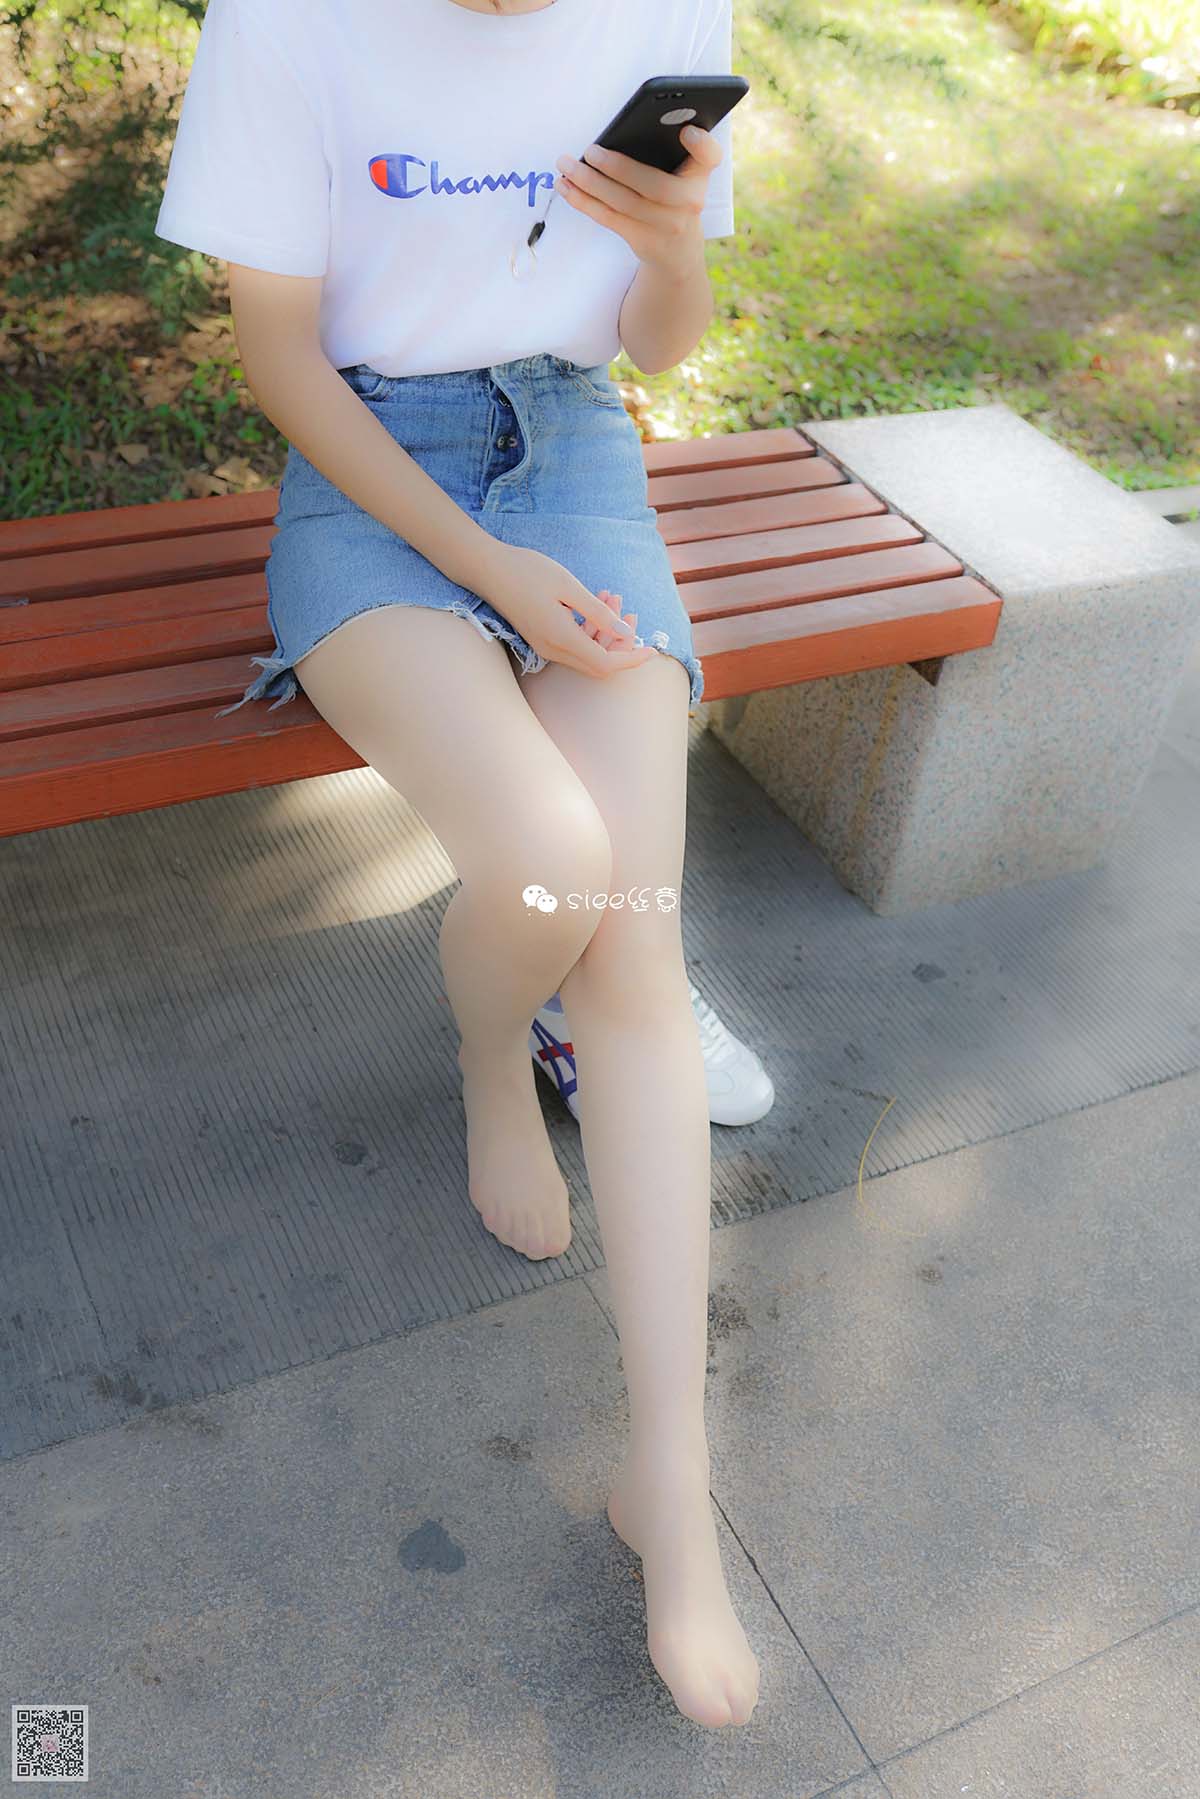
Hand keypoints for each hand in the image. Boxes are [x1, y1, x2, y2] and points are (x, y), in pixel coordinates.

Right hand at [481, 544, 657, 679]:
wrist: (488, 569)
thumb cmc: (527, 571)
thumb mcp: (569, 586)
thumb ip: (598, 612)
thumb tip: (625, 633)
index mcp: (562, 638)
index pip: (606, 664)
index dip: (632, 659)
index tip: (653, 649)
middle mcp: (553, 650)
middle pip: (599, 664)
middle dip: (622, 645)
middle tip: (630, 612)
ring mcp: (546, 647)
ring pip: (588, 654)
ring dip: (606, 632)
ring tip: (613, 595)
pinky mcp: (542, 639)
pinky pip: (575, 645)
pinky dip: (591, 629)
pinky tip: (597, 602)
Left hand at [553, 125, 722, 267]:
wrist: (678, 250)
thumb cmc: (674, 197)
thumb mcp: (684, 174)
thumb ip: (668, 150)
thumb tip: (623, 129)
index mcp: (700, 175)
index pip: (710, 157)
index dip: (701, 145)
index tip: (687, 130)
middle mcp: (690, 202)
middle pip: (654, 186)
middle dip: (619, 167)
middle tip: (591, 150)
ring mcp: (666, 225)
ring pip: (623, 203)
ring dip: (589, 182)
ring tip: (566, 164)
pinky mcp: (642, 240)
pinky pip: (608, 218)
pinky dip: (583, 201)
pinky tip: (566, 186)